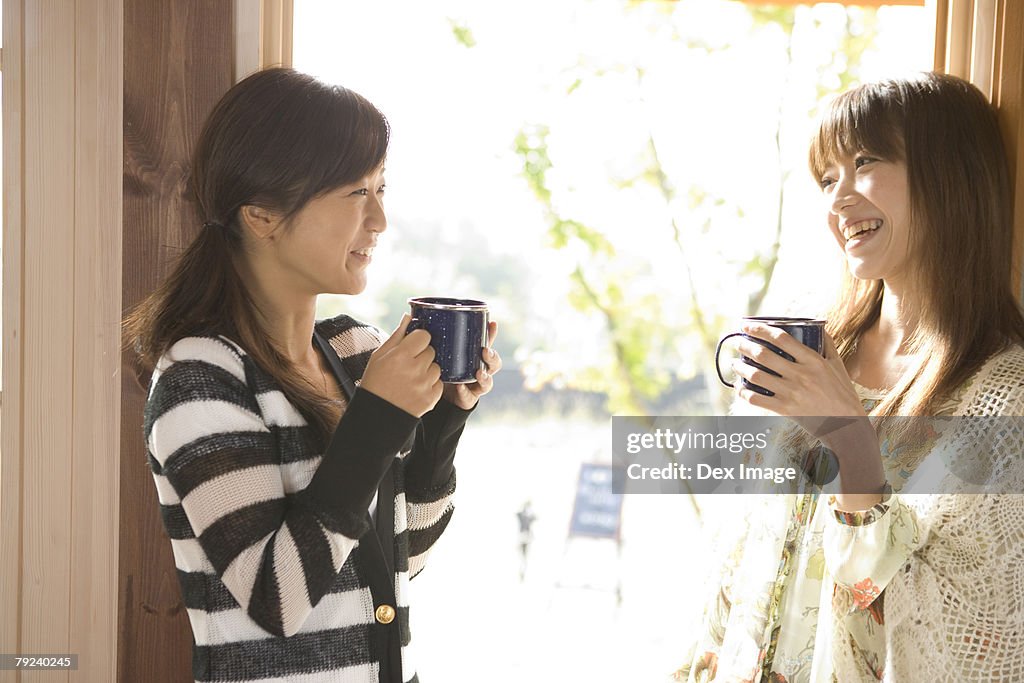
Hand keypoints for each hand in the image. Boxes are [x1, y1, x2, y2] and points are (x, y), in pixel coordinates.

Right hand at [360, 314, 442, 417]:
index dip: (419, 339)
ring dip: (428, 370)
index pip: (424, 336)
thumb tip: (409, 316)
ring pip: (437, 367)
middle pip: (431, 351)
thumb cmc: (376, 382)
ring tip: (412, 378)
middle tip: (409, 364)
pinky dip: (431, 385)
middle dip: (423, 355)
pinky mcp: (431, 398)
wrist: (377, 415)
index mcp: (400, 355)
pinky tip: (416, 388)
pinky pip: (439, 384)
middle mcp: (414, 369)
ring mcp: (424, 385)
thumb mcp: (379, 356)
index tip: (413, 345)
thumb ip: (397, 336)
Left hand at [442, 321, 501, 409]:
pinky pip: (469, 396)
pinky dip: (465, 391)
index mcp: (478, 358)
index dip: (492, 334)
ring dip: (484, 376)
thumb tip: (433, 315)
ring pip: (488, 382)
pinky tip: (460, 387)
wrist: (441, 395)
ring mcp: (477, 386)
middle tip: (485, 351)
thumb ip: (444, 339)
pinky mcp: (469, 399)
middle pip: (495, 364)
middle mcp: (482, 371)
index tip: (492, 324)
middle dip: (492, 357)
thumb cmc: (446, 369)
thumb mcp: (446, 353)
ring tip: (478, 373)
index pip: (489, 343)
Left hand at [732, 322, 884, 505]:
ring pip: (756, 376)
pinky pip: (756, 399)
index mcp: (813, 360)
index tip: (747, 325)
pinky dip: (743, 392)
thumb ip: (826, 343)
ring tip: (734, 362)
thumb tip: (816, 325)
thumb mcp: (837, 364)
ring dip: (740, 367)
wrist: (846, 424)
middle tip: (736, 342)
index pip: (781, 338)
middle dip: (744, 345)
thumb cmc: (842, 392)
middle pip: (763, 355)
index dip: (760, 329)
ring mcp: (791, 393)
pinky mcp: (785, 409)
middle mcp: (800, 374)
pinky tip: (739, 387)